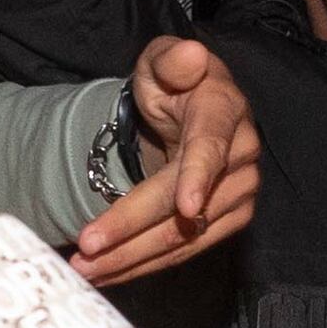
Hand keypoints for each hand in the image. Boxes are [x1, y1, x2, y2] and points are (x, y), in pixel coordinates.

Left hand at [75, 38, 259, 283]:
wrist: (190, 110)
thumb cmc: (172, 83)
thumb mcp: (162, 60)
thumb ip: (170, 59)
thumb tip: (189, 55)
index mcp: (224, 111)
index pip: (210, 147)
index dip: (198, 177)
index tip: (185, 207)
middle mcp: (240, 156)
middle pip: (183, 204)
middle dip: (132, 227)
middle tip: (87, 246)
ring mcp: (239, 193)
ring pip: (183, 237)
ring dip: (132, 258)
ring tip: (85, 269)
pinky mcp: (228, 220)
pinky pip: (185, 250)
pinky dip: (144, 264)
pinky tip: (109, 272)